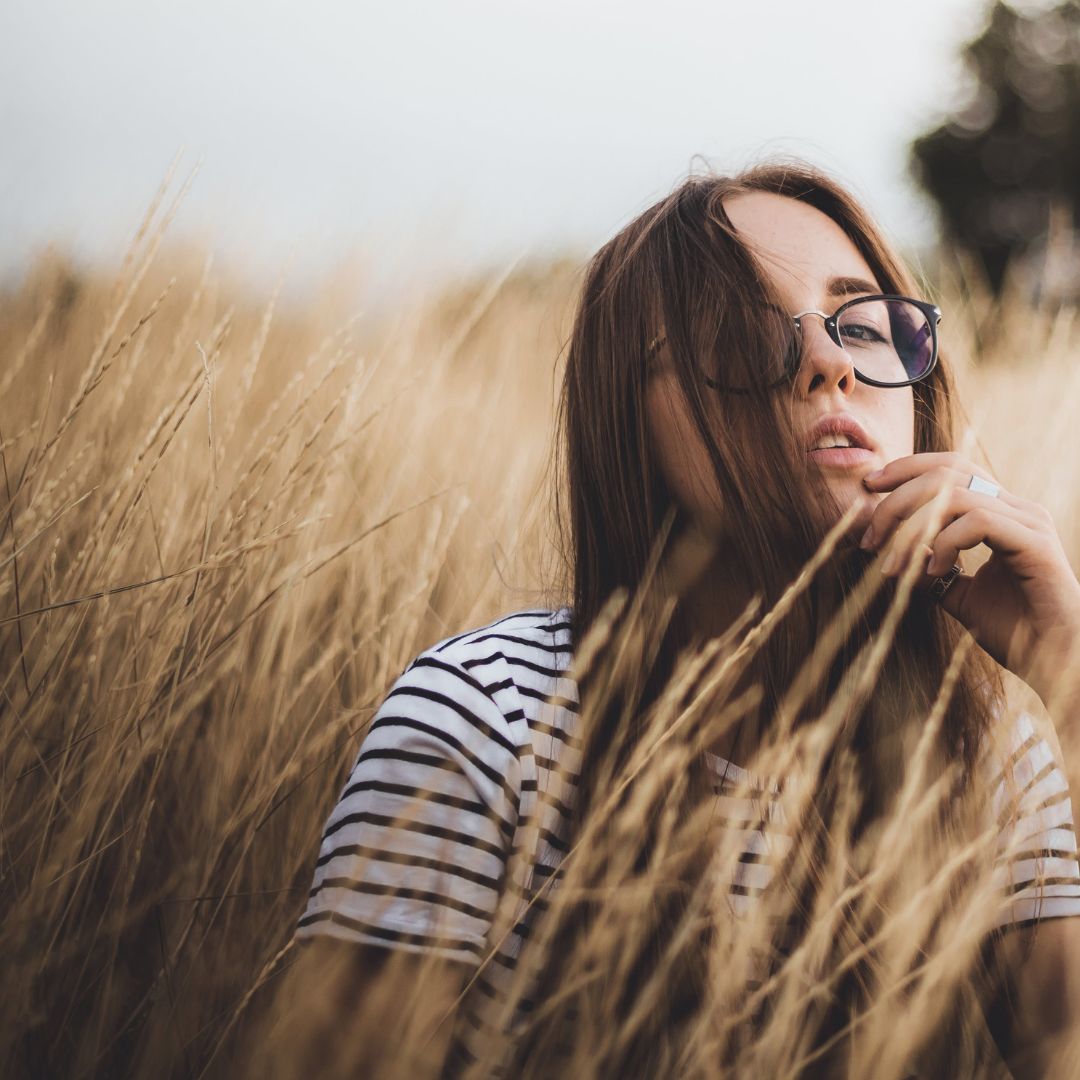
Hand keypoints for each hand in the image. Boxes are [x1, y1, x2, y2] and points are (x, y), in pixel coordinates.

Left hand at [858, 452, 1079, 704]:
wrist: (1056, 661)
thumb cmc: (1016, 631)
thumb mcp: (959, 596)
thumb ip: (930, 572)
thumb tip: (894, 558)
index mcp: (1001, 513)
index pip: (951, 468)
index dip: (907, 469)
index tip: (869, 486)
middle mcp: (1017, 509)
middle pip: (948, 472)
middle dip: (898, 498)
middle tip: (869, 536)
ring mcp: (1028, 522)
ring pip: (956, 495)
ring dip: (913, 528)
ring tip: (895, 565)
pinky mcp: (1035, 543)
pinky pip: (978, 521)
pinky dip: (944, 542)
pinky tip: (935, 572)